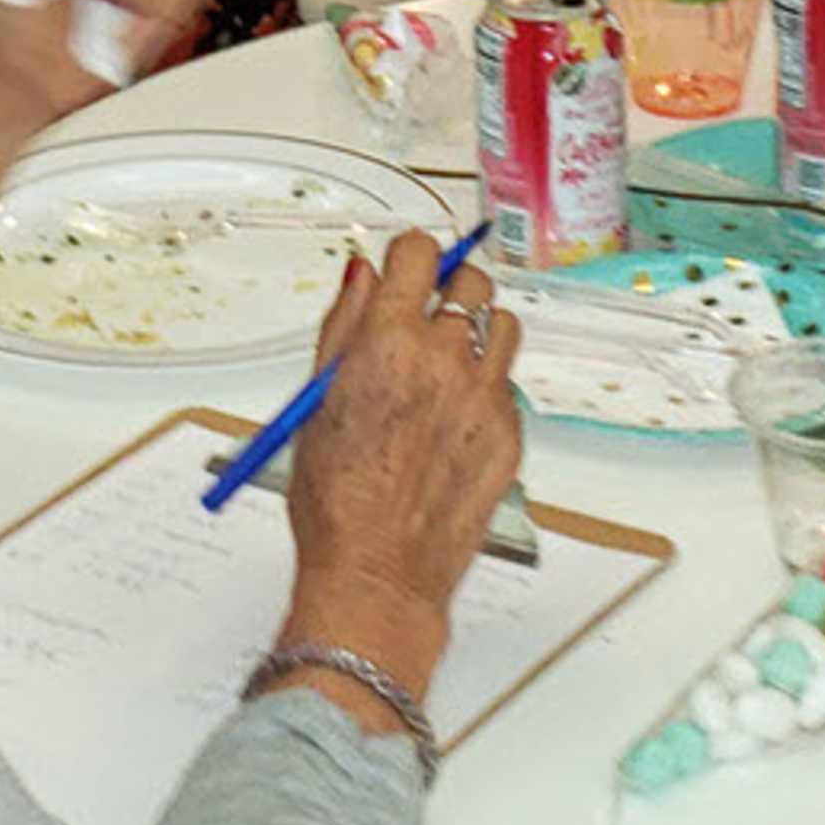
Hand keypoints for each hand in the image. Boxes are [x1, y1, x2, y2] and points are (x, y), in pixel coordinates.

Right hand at [284, 232, 525, 650]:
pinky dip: (484, 390)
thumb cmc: (335, 498)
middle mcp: (444, 359)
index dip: (410, 258)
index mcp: (388, 341)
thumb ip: (343, 326)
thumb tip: (362, 275)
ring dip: (478, 331)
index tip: (404, 273)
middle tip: (428, 316)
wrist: (378, 571)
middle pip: (473, 280)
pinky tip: (452, 422)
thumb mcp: (316, 400)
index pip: (421, 252)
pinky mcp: (509, 433)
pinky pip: (507, 386)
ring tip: (448, 365)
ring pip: (503, 326)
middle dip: (450, 288)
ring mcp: (484, 396)